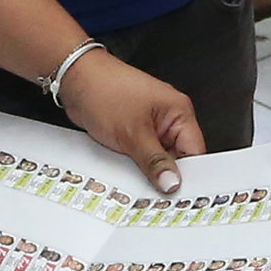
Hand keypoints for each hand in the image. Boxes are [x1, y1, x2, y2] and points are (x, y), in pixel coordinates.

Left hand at [60, 48, 204, 191]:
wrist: (75, 78)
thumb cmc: (104, 90)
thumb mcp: (132, 133)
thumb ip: (154, 162)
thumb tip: (171, 183)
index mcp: (179, 112)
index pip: (195, 151)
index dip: (188, 175)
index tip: (177, 192)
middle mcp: (169, 118)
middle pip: (177, 158)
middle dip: (165, 174)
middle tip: (155, 189)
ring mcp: (151, 125)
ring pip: (158, 159)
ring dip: (147, 169)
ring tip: (135, 171)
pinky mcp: (135, 131)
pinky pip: (142, 155)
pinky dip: (135, 163)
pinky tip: (126, 166)